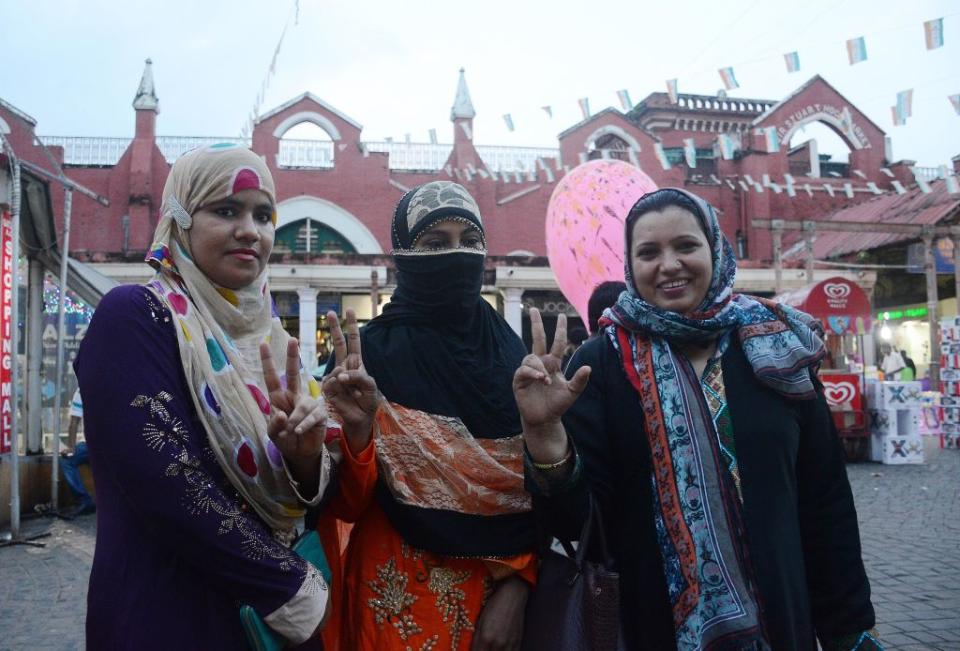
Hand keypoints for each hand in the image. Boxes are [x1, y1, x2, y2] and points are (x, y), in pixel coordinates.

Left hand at [260, 338, 326, 464]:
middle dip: (292, 356)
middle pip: (293, 373)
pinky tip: (298, 431)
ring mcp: (308, 403)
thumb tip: (281, 414)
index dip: (267, 361)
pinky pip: (313, 415)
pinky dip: (304, 424)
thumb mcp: (273, 434)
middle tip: (293, 339)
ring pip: (303, 404)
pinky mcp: (320, 413)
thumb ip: (274, 425)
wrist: (300, 453)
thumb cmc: (285, 440)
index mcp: (279, 398)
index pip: (271, 377)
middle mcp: (294, 396)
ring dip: (295, 419)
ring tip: (290, 431)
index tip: (263, 343)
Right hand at [321, 308, 378, 454]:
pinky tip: (344, 393)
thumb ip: (359, 377)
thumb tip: (341, 373)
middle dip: (335, 328)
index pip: (353, 341)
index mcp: (356, 363)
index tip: (349, 310)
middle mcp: (344, 366)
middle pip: (339, 343)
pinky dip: (339, 386)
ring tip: (352, 390)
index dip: (351, 326)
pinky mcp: (328, 387)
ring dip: (346, 378)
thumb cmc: (367, 402)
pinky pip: (332, 381)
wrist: (359, 419)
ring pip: (336, 366)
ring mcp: (335, 376)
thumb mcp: (370, 387)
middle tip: (331, 312)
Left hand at [470, 575, 529, 650]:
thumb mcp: (480, 622)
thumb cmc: (494, 606)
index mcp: (486, 638)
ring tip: (490, 649)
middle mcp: (498, 644)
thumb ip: (476, 639)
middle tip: (481, 648)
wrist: (512, 597)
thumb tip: (473, 650)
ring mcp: (510, 645)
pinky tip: (499, 650)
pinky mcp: (518, 644)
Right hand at [513, 309, 589, 462]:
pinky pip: (524, 371)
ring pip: (530, 357)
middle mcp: (540, 363)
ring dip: (539, 366)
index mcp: (553, 363)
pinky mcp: (519, 381)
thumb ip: (580, 380)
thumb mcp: (572, 392)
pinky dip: (532, 373)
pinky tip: (540, 379)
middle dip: (536, 324)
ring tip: (546, 379)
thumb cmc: (558, 404)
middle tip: (533, 309)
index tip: (563, 316)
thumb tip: (588, 367)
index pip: (557, 343)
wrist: (545, 419)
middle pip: (537, 339)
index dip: (560, 330)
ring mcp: (529, 371)